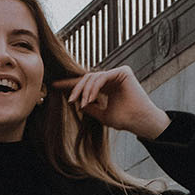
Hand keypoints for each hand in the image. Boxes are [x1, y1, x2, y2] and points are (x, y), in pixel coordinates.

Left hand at [56, 66, 170, 138]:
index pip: (87, 83)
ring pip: (93, 77)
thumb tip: (76, 102)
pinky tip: (89, 99)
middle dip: (76, 89)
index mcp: (108, 86)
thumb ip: (90, 107)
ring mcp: (118, 73)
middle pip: (87, 78)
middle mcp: (113, 78)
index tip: (54, 86)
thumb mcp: (102, 114)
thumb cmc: (125, 120)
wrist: (140, 122)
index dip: (70, 85)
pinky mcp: (123, 71)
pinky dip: (93, 88)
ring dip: (84, 91)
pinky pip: (101, 77)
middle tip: (70, 100)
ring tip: (81, 104)